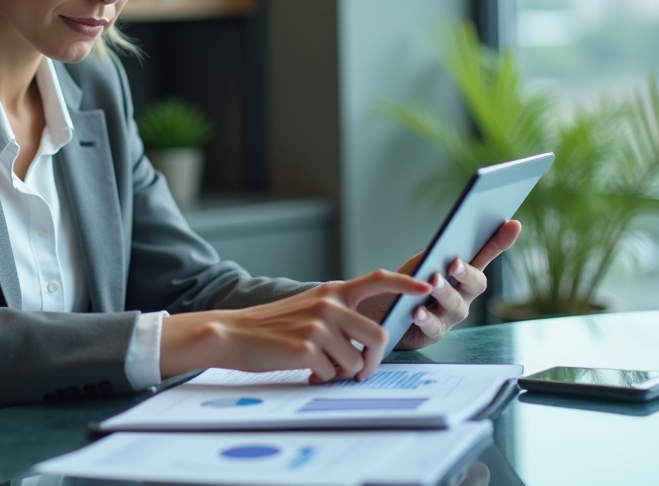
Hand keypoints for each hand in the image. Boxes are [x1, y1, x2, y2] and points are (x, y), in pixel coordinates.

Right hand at [160, 269, 431, 383]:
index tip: (426, 287)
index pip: (377, 280)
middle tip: (358, 372)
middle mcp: (328, 304)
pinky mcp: (306, 348)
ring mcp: (318, 325)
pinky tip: (304, 369)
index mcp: (331, 292)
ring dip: (341, 372)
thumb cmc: (271, 326)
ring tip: (318, 367)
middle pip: (377, 337)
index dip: (405, 284)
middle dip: (372, 362)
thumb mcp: (307, 308)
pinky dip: (322, 377)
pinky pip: (332, 373)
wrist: (232, 333)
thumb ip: (337, 315)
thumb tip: (367, 343)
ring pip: (355, 361)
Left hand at [358, 219, 521, 350]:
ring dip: (445, 292)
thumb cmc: (406, 284)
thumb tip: (450, 239)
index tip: (513, 224)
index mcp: (462, 272)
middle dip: (468, 272)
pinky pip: (434, 327)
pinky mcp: (433, 333)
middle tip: (455, 263)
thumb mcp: (419, 264)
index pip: (485, 254)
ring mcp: (450, 315)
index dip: (500, 241)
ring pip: (456, 305)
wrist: (380, 312)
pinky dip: (426, 318)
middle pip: (476, 283)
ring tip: (434, 282)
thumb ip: (436, 254)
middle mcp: (462, 294)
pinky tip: (417, 311)